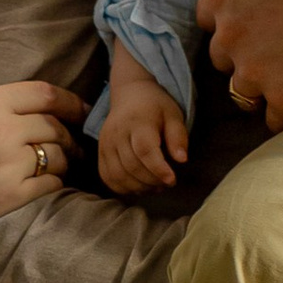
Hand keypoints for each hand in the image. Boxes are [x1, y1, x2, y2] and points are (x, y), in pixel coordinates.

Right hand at [0, 27, 80, 248]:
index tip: (79, 110)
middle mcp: (1, 132)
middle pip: (54, 127)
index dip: (69, 101)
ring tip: (62, 164)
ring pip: (56, 158)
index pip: (43, 94)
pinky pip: (48, 188)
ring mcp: (6, 167)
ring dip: (63, 160)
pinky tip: (48, 185)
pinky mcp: (5, 200)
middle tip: (69, 141)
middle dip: (66, 133)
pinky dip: (54, 185)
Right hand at [98, 49, 187, 194]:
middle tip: (167, 182)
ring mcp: (105, 143)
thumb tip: (182, 160)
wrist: (130, 94)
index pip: (144, 150)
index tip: (172, 180)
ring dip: (139, 187)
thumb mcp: (173, 115)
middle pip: (132, 166)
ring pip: (119, 175)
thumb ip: (178, 137)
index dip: (158, 169)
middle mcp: (117, 133)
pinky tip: (139, 186)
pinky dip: (123, 188)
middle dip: (152, 180)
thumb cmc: (156, 107)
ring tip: (155, 186)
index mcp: (138, 121)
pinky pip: (107, 177)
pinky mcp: (100, 152)